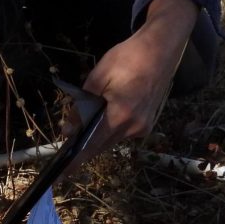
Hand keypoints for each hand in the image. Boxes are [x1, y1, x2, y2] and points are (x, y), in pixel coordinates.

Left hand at [66, 0, 199, 166]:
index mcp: (120, 115)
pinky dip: (112, 128)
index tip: (62, 176)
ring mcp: (144, 126)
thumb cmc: (127, 57)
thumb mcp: (97, 78)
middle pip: (101, 145)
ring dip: (98, 135)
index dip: (75, 161)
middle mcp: (134, 127)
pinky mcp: (149, 122)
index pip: (91, 146)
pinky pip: (124, 132)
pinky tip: (108, 112)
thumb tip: (69, 130)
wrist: (162, 47)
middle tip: (68, 141)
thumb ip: (82, 107)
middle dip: (84, 146)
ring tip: (86, 122)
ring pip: (113, 139)